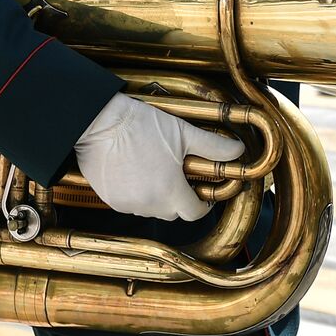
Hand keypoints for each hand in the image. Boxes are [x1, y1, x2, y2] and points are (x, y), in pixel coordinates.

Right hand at [74, 92, 243, 221]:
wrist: (98, 122)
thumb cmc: (139, 126)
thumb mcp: (184, 133)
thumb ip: (213, 146)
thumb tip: (237, 151)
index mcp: (170, 191)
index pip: (194, 213)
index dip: (202, 204)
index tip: (201, 193)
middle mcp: (148, 204)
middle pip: (173, 212)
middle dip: (179, 198)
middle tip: (179, 175)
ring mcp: (127, 204)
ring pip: (151, 208)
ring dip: (157, 195)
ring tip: (156, 169)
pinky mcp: (110, 199)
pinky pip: (131, 203)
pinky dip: (137, 193)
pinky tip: (136, 171)